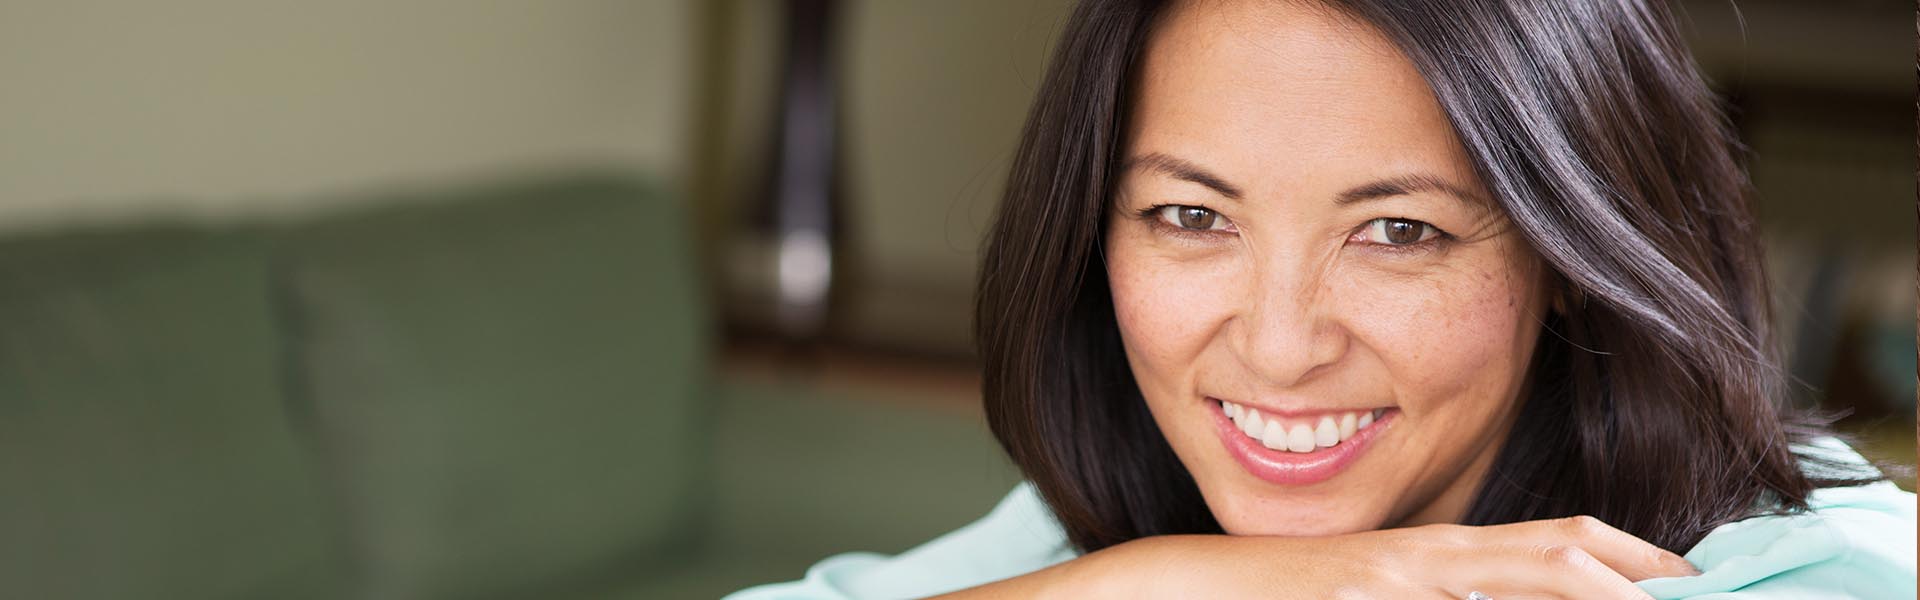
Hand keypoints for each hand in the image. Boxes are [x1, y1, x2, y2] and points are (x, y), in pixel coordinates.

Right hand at [944, 516, 1698, 598]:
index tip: (1682, 583)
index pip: (1548, 547)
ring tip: (1673, 593)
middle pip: (1560, 551)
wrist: (1166, 588)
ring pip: (1531, 565)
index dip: (1625, 560)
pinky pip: (1465, 591)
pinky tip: (1577, 592)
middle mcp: (1424, 558)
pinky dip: (1529, 594)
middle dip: (1640, 570)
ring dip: (1608, 580)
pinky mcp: (1367, 589)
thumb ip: (1415, 598)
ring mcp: (1398, 574)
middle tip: (1705, 591)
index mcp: (1426, 559)